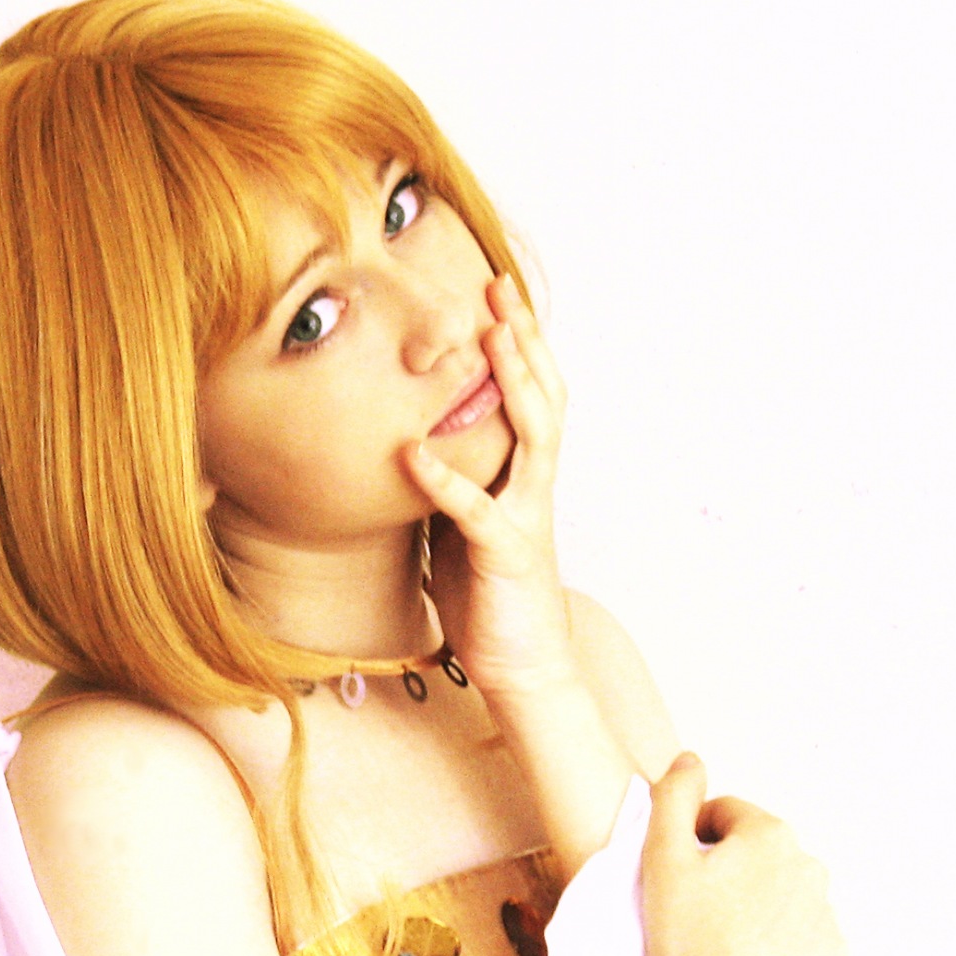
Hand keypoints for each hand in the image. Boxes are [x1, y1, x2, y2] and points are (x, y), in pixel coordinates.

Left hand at [400, 274, 574, 702]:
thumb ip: (448, 488)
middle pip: (545, 396)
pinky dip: (444, 478)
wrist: (523, 669)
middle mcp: (534, 489)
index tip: (496, 296)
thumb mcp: (459, 531)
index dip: (519, 345)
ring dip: (513, 381)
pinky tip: (413, 451)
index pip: (532, 397)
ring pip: (535, 434)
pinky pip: (475, 510)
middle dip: (525, 340)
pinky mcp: (506, 554)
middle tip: (500, 286)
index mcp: (524, 480)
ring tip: (489, 336)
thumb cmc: (490, 602)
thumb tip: (411, 448)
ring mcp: (526, 518)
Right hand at [640, 754, 847, 955]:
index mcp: (770, 835)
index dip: (694, 838)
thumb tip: (690, 759)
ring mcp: (827, 916)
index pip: (727, 815)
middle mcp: (811, 868)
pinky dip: (780, 947)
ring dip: (758, 908)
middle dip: (732, 873)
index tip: (677, 874)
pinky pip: (804, 940)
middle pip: (761, 855)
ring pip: (784, 897)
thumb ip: (673, 797)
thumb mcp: (661, 858)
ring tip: (722, 945)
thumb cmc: (684, 942)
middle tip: (696, 913)